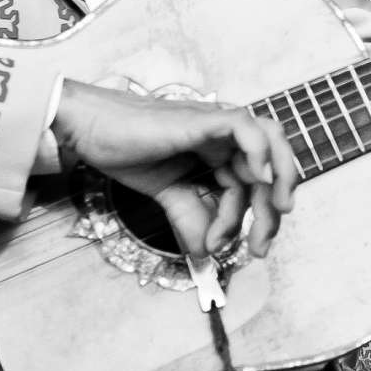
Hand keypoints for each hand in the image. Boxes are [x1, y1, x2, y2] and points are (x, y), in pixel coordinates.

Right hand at [51, 82, 298, 260]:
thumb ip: (191, 217)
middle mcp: (225, 137)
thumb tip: (208, 252)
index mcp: (219, 151)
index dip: (252, 220)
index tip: (240, 248)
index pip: (253, 185)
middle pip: (269, 169)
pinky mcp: (205, 118)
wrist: (91, 130)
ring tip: (274, 212)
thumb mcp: (167, 194)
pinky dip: (260, 152)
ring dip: (279, 181)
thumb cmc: (126, 150)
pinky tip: (261, 179)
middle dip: (270, 210)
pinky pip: (246, 128)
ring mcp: (217, 124)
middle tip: (260, 244)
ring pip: (269, 144)